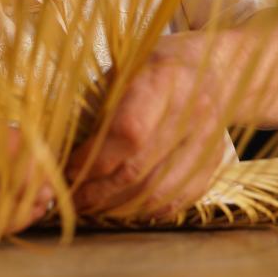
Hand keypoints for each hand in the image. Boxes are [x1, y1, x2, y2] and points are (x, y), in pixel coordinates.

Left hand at [65, 35, 229, 218]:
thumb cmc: (158, 66)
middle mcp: (191, 111)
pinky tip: (125, 207)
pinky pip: (178, 199)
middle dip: (98, 191)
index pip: (128, 132)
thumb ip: (98, 101)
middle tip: (73, 197)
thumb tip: (61, 144)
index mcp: (162, 80)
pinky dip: (148, 211)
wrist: (216, 69)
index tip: (69, 167)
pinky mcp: (215, 162)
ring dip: (119, 207)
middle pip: (139, 169)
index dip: (94, 159)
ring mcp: (207, 139)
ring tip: (93, 207)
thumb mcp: (126, 65)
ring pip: (158, 192)